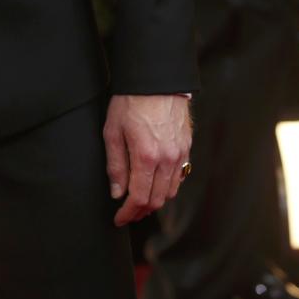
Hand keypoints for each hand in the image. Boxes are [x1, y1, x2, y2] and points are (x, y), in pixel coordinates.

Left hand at [103, 94, 191, 226]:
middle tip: (128, 213)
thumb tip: (117, 192)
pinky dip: (166, 186)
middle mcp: (167, 159)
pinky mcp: (186, 147)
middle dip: (141, 211)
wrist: (156, 79)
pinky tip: (155, 183)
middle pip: (157, 200)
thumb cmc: (131, 101)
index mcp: (146, 157)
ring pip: (170, 191)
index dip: (128, 213)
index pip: (139, 198)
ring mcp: (180, 154)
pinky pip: (179, 176)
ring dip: (155, 201)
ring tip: (139, 201)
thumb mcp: (112, 131)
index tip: (119, 219)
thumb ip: (115, 165)